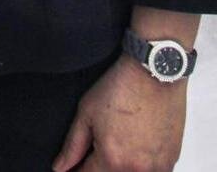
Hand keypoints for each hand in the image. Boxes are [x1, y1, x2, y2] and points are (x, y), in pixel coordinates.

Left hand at [52, 54, 186, 171]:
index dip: (76, 171)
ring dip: (121, 166)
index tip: (74, 166)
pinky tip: (137, 147)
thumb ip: (72, 145)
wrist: (154, 72)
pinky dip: (141, 166)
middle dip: (99, 166)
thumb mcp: (87, 112)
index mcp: (112, 159)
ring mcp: (157, 167)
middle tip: (98, 146)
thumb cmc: (122, 87)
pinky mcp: (171, 160)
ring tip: (120, 141)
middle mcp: (136, 169)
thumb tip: (60, 167)